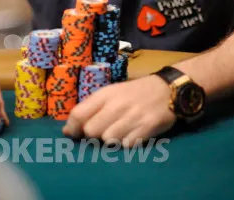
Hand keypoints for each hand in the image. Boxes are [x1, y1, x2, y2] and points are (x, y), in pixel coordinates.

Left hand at [62, 76, 176, 147]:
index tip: (72, 134)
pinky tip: (133, 134)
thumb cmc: (133, 93)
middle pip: (91, 131)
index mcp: (105, 94)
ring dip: (112, 140)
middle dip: (93, 135)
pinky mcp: (147, 127)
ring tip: (120, 131)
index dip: (72, 128)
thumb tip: (67, 129)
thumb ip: (91, 108)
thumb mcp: (111, 93)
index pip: (78, 114)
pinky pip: (128, 145)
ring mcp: (132, 116)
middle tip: (102, 130)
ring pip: (109, 140)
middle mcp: (117, 105)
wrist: (166, 89)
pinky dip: (128, 143)